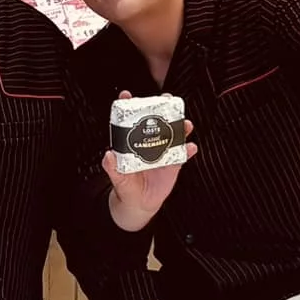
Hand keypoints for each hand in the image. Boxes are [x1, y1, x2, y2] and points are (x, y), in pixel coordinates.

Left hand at [102, 92, 195, 230]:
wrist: (140, 203)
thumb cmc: (126, 187)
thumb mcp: (117, 178)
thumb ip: (112, 168)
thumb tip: (108, 156)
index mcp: (131, 143)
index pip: (128, 121)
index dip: (128, 107)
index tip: (126, 95)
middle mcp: (147, 144)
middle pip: (155, 122)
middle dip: (161, 109)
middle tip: (165, 99)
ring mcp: (161, 153)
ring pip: (172, 135)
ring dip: (180, 127)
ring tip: (185, 123)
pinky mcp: (173, 164)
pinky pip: (182, 155)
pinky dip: (188, 150)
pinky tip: (191, 147)